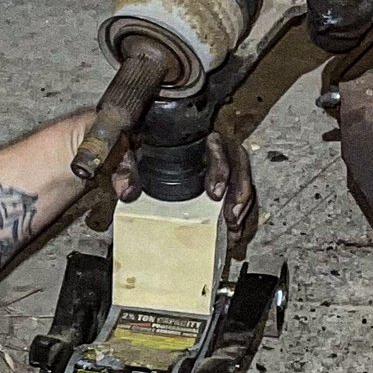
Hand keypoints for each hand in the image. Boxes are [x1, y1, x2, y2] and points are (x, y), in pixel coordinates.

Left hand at [111, 106, 257, 250]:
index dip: (222, 168)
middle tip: (230, 217)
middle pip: (241, 165)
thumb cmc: (143, 144)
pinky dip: (242, 217)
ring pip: (245, 182)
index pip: (220, 145)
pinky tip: (234, 234)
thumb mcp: (131, 149)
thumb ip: (127, 166)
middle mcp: (216, 149)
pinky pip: (242, 198)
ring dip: (243, 208)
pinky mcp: (226, 185)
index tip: (215, 194)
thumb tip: (126, 192)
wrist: (147, 145)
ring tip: (234, 230)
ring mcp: (224, 166)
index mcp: (198, 138)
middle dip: (240, 192)